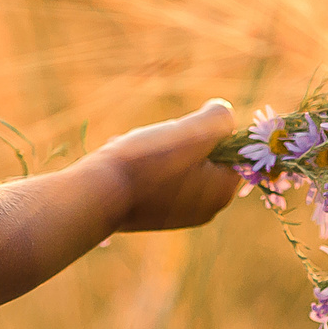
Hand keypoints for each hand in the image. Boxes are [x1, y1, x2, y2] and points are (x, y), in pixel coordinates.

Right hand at [95, 98, 243, 231]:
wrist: (97, 195)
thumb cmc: (148, 161)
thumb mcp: (194, 130)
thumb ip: (219, 117)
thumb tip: (221, 113)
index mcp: (222, 192)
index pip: (230, 148)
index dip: (206, 131)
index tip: (180, 134)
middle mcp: (206, 209)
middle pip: (203, 156)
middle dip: (179, 141)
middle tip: (157, 141)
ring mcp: (178, 215)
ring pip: (178, 164)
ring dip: (159, 149)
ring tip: (137, 150)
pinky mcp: (154, 216)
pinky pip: (158, 180)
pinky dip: (144, 166)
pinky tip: (127, 163)